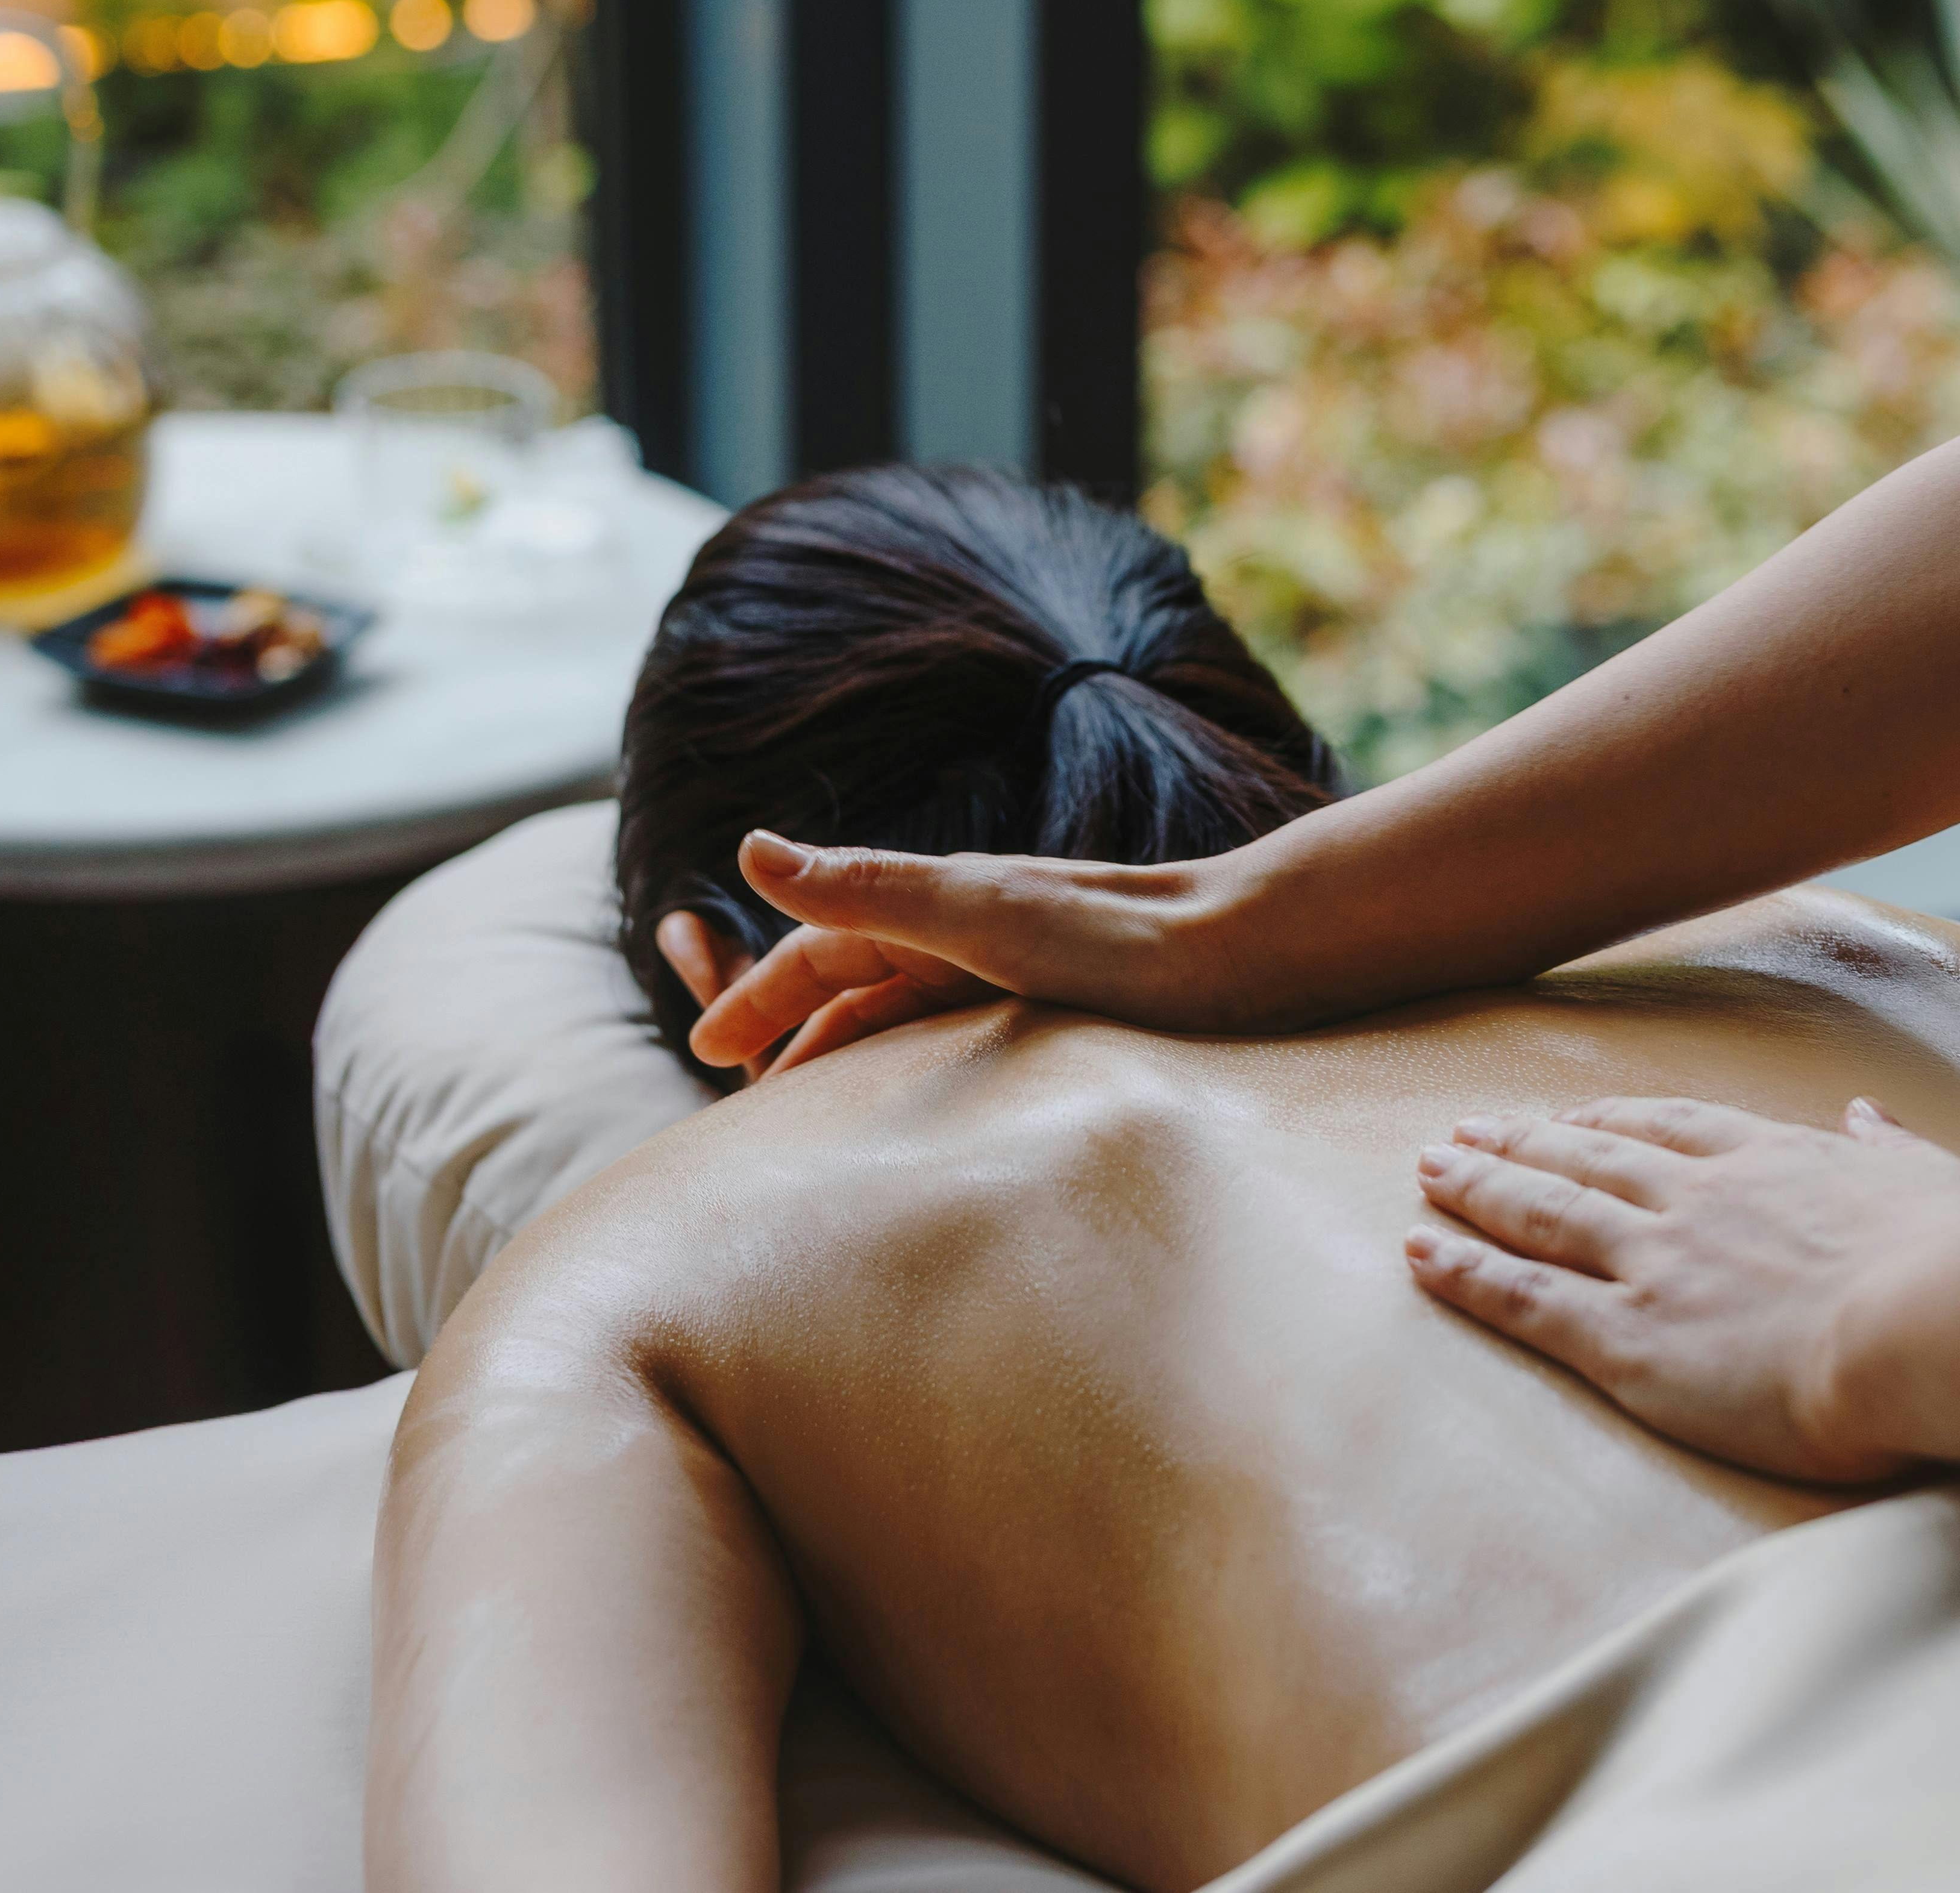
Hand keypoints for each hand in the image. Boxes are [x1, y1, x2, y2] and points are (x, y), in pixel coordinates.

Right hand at [687, 832, 1269, 1076]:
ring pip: (911, 1011)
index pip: (822, 949)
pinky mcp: (1066, 1007)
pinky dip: (922, 1066)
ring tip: (815, 1114)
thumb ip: (866, 887)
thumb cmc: (1120, 938)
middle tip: (741, 1090)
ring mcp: (1019, 969)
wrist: (1253, 954)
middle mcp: (975, 930)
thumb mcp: (976, 913)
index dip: (761, 996)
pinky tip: (931, 1109)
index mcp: (941, 904)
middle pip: (859, 980)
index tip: (706, 1051)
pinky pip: (966, 1037)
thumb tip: (750, 845)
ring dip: (854, 1050)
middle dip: (794, 1024)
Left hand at [1406, 1095, 1959, 1483]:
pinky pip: (1524, 1297)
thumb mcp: (1942, 1183)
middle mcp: (1697, 1200)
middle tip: (1464, 1132)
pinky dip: (1465, 1270)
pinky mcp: (1630, 1338)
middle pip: (1586, 1157)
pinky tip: (1421, 1251)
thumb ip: (1893, 1151)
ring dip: (1477, 1187)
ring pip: (1541, 1213)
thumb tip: (1870, 1114)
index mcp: (1773, 1162)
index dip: (1611, 1121)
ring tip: (1429, 1168)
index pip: (1670, 1129)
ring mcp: (1656, 1264)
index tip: (1572, 1118)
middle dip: (1520, 1142)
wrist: (1931, 1330)